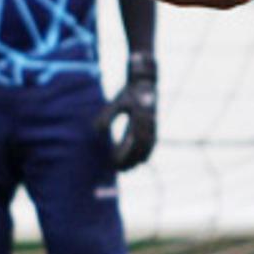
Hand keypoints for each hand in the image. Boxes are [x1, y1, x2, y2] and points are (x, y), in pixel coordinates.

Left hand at [94, 55, 156, 170]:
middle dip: (130, 161)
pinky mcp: (155, 126)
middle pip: (140, 148)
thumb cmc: (128, 93)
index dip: (123, 155)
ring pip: (148, 148)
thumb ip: (107, 117)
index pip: (131, 143)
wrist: (145, 82)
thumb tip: (98, 131)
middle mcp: (148, 124)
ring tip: (129, 170)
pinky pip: (153, 143)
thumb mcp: (116, 103)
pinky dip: (147, 153)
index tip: (114, 163)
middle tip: (120, 171)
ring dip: (139, 160)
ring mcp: (153, 125)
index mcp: (138, 119)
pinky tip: (142, 162)